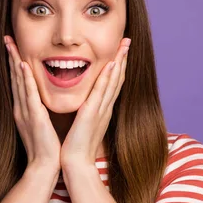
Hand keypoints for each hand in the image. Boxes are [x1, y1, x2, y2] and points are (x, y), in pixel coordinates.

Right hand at [4, 35, 60, 171]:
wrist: (45, 167)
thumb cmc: (47, 148)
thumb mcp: (41, 125)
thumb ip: (39, 111)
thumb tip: (42, 101)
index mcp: (24, 109)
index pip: (19, 82)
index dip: (15, 63)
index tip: (13, 47)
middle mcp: (20, 108)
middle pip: (14, 77)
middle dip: (11, 56)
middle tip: (7, 38)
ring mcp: (24, 112)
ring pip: (19, 81)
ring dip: (14, 61)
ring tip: (11, 43)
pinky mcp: (33, 117)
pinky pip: (28, 94)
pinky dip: (24, 78)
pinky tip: (22, 64)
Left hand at [60, 38, 130, 168]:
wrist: (76, 163)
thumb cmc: (77, 145)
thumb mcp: (83, 123)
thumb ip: (86, 111)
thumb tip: (85, 103)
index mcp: (102, 109)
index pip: (112, 83)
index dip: (118, 65)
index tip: (120, 50)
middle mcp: (105, 107)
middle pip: (117, 78)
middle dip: (123, 58)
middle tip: (127, 40)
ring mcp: (101, 110)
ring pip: (113, 81)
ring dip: (119, 62)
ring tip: (123, 45)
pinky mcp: (93, 114)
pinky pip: (102, 92)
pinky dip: (108, 78)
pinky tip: (111, 64)